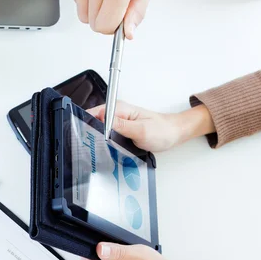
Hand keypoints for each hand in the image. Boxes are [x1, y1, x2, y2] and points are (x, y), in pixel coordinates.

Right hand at [64, 0, 152, 38]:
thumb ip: (138, 11)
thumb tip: (128, 33)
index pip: (106, 27)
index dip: (114, 29)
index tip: (119, 21)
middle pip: (94, 25)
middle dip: (105, 20)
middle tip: (114, 5)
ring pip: (83, 16)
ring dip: (94, 10)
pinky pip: (76, 2)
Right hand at [88, 102, 214, 151]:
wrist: (174, 133)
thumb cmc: (162, 130)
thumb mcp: (141, 130)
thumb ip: (121, 126)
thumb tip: (103, 122)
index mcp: (120, 108)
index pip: (95, 112)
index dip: (87, 124)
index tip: (86, 137)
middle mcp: (117, 113)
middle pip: (94, 121)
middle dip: (90, 133)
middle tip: (91, 148)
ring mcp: (119, 122)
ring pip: (100, 129)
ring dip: (98, 139)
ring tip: (99, 151)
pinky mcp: (122, 130)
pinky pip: (107, 135)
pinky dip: (106, 143)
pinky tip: (108, 151)